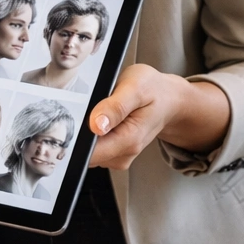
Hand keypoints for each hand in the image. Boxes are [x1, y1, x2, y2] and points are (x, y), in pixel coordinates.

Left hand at [88, 64, 229, 169]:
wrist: (169, 100)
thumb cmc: (154, 90)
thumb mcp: (136, 87)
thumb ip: (115, 107)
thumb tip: (95, 125)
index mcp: (128, 140)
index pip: (89, 153)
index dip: (75, 138)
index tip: (74, 120)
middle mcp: (123, 154)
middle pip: (84, 152)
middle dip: (80, 131)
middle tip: (93, 106)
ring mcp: (119, 156)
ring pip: (86, 150)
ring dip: (86, 131)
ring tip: (102, 110)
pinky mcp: (114, 153)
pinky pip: (92, 147)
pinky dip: (91, 132)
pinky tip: (104, 118)